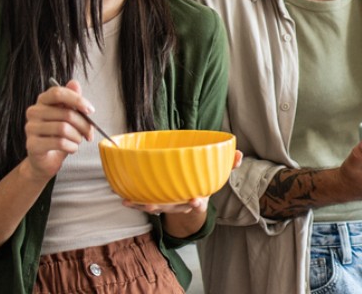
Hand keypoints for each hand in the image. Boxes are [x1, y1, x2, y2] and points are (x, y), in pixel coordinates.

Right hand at [21, 79, 93, 181]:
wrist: (46, 160)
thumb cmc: (58, 136)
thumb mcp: (68, 117)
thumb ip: (72, 101)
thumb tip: (75, 83)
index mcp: (43, 101)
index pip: (58, 93)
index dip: (77, 99)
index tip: (90, 110)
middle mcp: (33, 112)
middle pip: (66, 113)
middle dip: (84, 125)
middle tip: (89, 133)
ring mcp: (30, 128)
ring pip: (63, 129)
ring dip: (77, 137)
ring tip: (78, 140)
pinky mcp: (32, 144)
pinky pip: (59, 143)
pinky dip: (72, 147)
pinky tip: (72, 149)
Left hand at [120, 149, 243, 213]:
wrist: (191, 199)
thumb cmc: (203, 182)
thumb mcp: (217, 174)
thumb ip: (229, 165)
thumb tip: (239, 154)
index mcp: (198, 198)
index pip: (199, 203)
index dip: (197, 203)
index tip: (196, 200)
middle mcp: (181, 205)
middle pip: (172, 208)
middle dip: (163, 207)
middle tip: (154, 205)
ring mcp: (168, 205)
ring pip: (155, 207)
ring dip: (143, 205)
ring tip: (132, 201)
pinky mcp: (156, 202)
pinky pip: (144, 204)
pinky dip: (134, 202)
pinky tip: (123, 197)